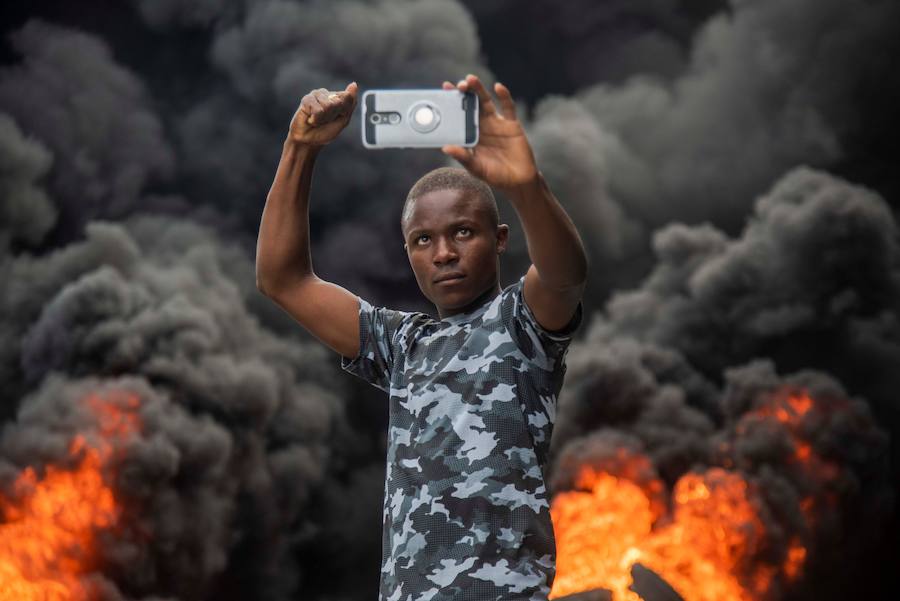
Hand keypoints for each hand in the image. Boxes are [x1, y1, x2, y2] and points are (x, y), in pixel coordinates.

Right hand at [288, 82, 358, 146]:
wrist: (310, 142)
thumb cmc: (326, 131)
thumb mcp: (343, 120)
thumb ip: (350, 103)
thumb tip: (354, 84)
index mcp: (337, 97)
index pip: (347, 97)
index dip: (344, 111)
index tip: (337, 118)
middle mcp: (327, 93)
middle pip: (338, 102)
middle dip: (333, 115)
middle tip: (325, 120)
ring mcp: (316, 95)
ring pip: (328, 105)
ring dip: (324, 118)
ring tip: (317, 120)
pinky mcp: (306, 99)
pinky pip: (317, 110)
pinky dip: (316, 119)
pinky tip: (310, 119)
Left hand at [441, 74, 537, 189]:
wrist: (518, 181)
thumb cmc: (495, 176)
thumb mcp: (476, 168)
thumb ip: (463, 157)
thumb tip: (445, 148)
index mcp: (470, 135)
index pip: (458, 116)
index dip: (451, 104)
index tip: (442, 92)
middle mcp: (482, 126)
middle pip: (470, 104)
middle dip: (464, 93)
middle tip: (456, 85)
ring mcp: (497, 124)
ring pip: (486, 102)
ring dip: (479, 90)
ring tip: (470, 79)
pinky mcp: (512, 125)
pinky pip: (508, 107)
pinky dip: (504, 96)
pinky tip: (498, 87)